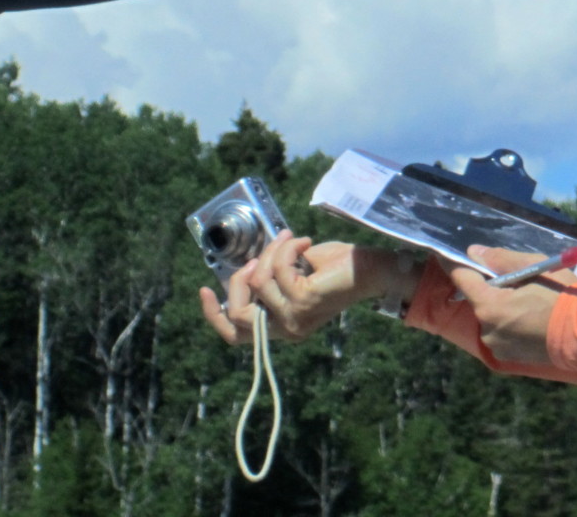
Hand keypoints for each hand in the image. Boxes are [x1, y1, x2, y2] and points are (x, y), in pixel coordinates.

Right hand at [198, 233, 393, 344]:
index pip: (236, 335)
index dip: (212, 315)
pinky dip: (286, 248)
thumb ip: (269, 276)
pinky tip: (304, 242)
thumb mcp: (294, 272)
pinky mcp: (303, 300)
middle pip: (236, 314)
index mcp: (281, 326)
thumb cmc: (337, 267)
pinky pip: (277, 269)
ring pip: (256, 283)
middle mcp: (286, 330)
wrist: (373, 268)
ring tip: (291, 241)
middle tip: (257, 257)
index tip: (203, 288)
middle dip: (238, 279)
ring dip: (270, 253)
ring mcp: (294, 318)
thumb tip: (245, 264)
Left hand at [447, 246, 576, 366]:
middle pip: (479, 299)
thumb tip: (474, 253)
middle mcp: (486, 327)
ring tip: (530, 302)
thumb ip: (501, 260)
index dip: (456, 263)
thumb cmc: (562, 297)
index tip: (447, 253)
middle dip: (491, 287)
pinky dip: (510, 323)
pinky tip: (532, 319)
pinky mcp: (508, 357)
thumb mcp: (536, 267)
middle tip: (517, 280)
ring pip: (491, 316)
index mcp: (489, 304)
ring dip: (502, 307)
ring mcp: (496, 345)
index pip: (462, 278)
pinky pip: (501, 332)